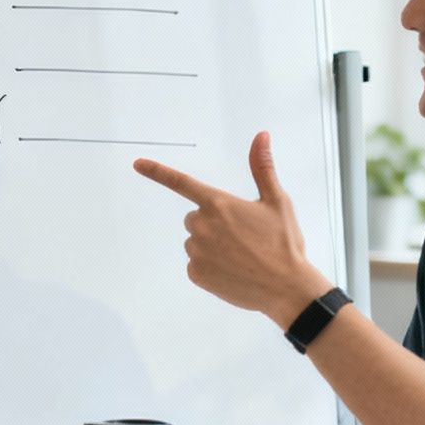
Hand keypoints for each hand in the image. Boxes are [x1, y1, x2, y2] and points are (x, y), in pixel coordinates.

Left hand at [134, 132, 328, 325]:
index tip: (137, 164)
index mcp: (219, 204)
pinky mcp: (196, 274)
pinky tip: (234, 271)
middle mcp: (202, 225)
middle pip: (195, 217)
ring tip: (242, 256)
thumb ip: (262, 167)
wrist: (287, 288)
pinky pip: (197, 264)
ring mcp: (197, 251)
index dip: (157, 172)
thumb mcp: (277, 201)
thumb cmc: (284, 243)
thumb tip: (261, 136)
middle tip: (242, 236)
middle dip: (213, 222)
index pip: (181, 183)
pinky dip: (211, 266)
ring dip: (212, 245)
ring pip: (196, 241)